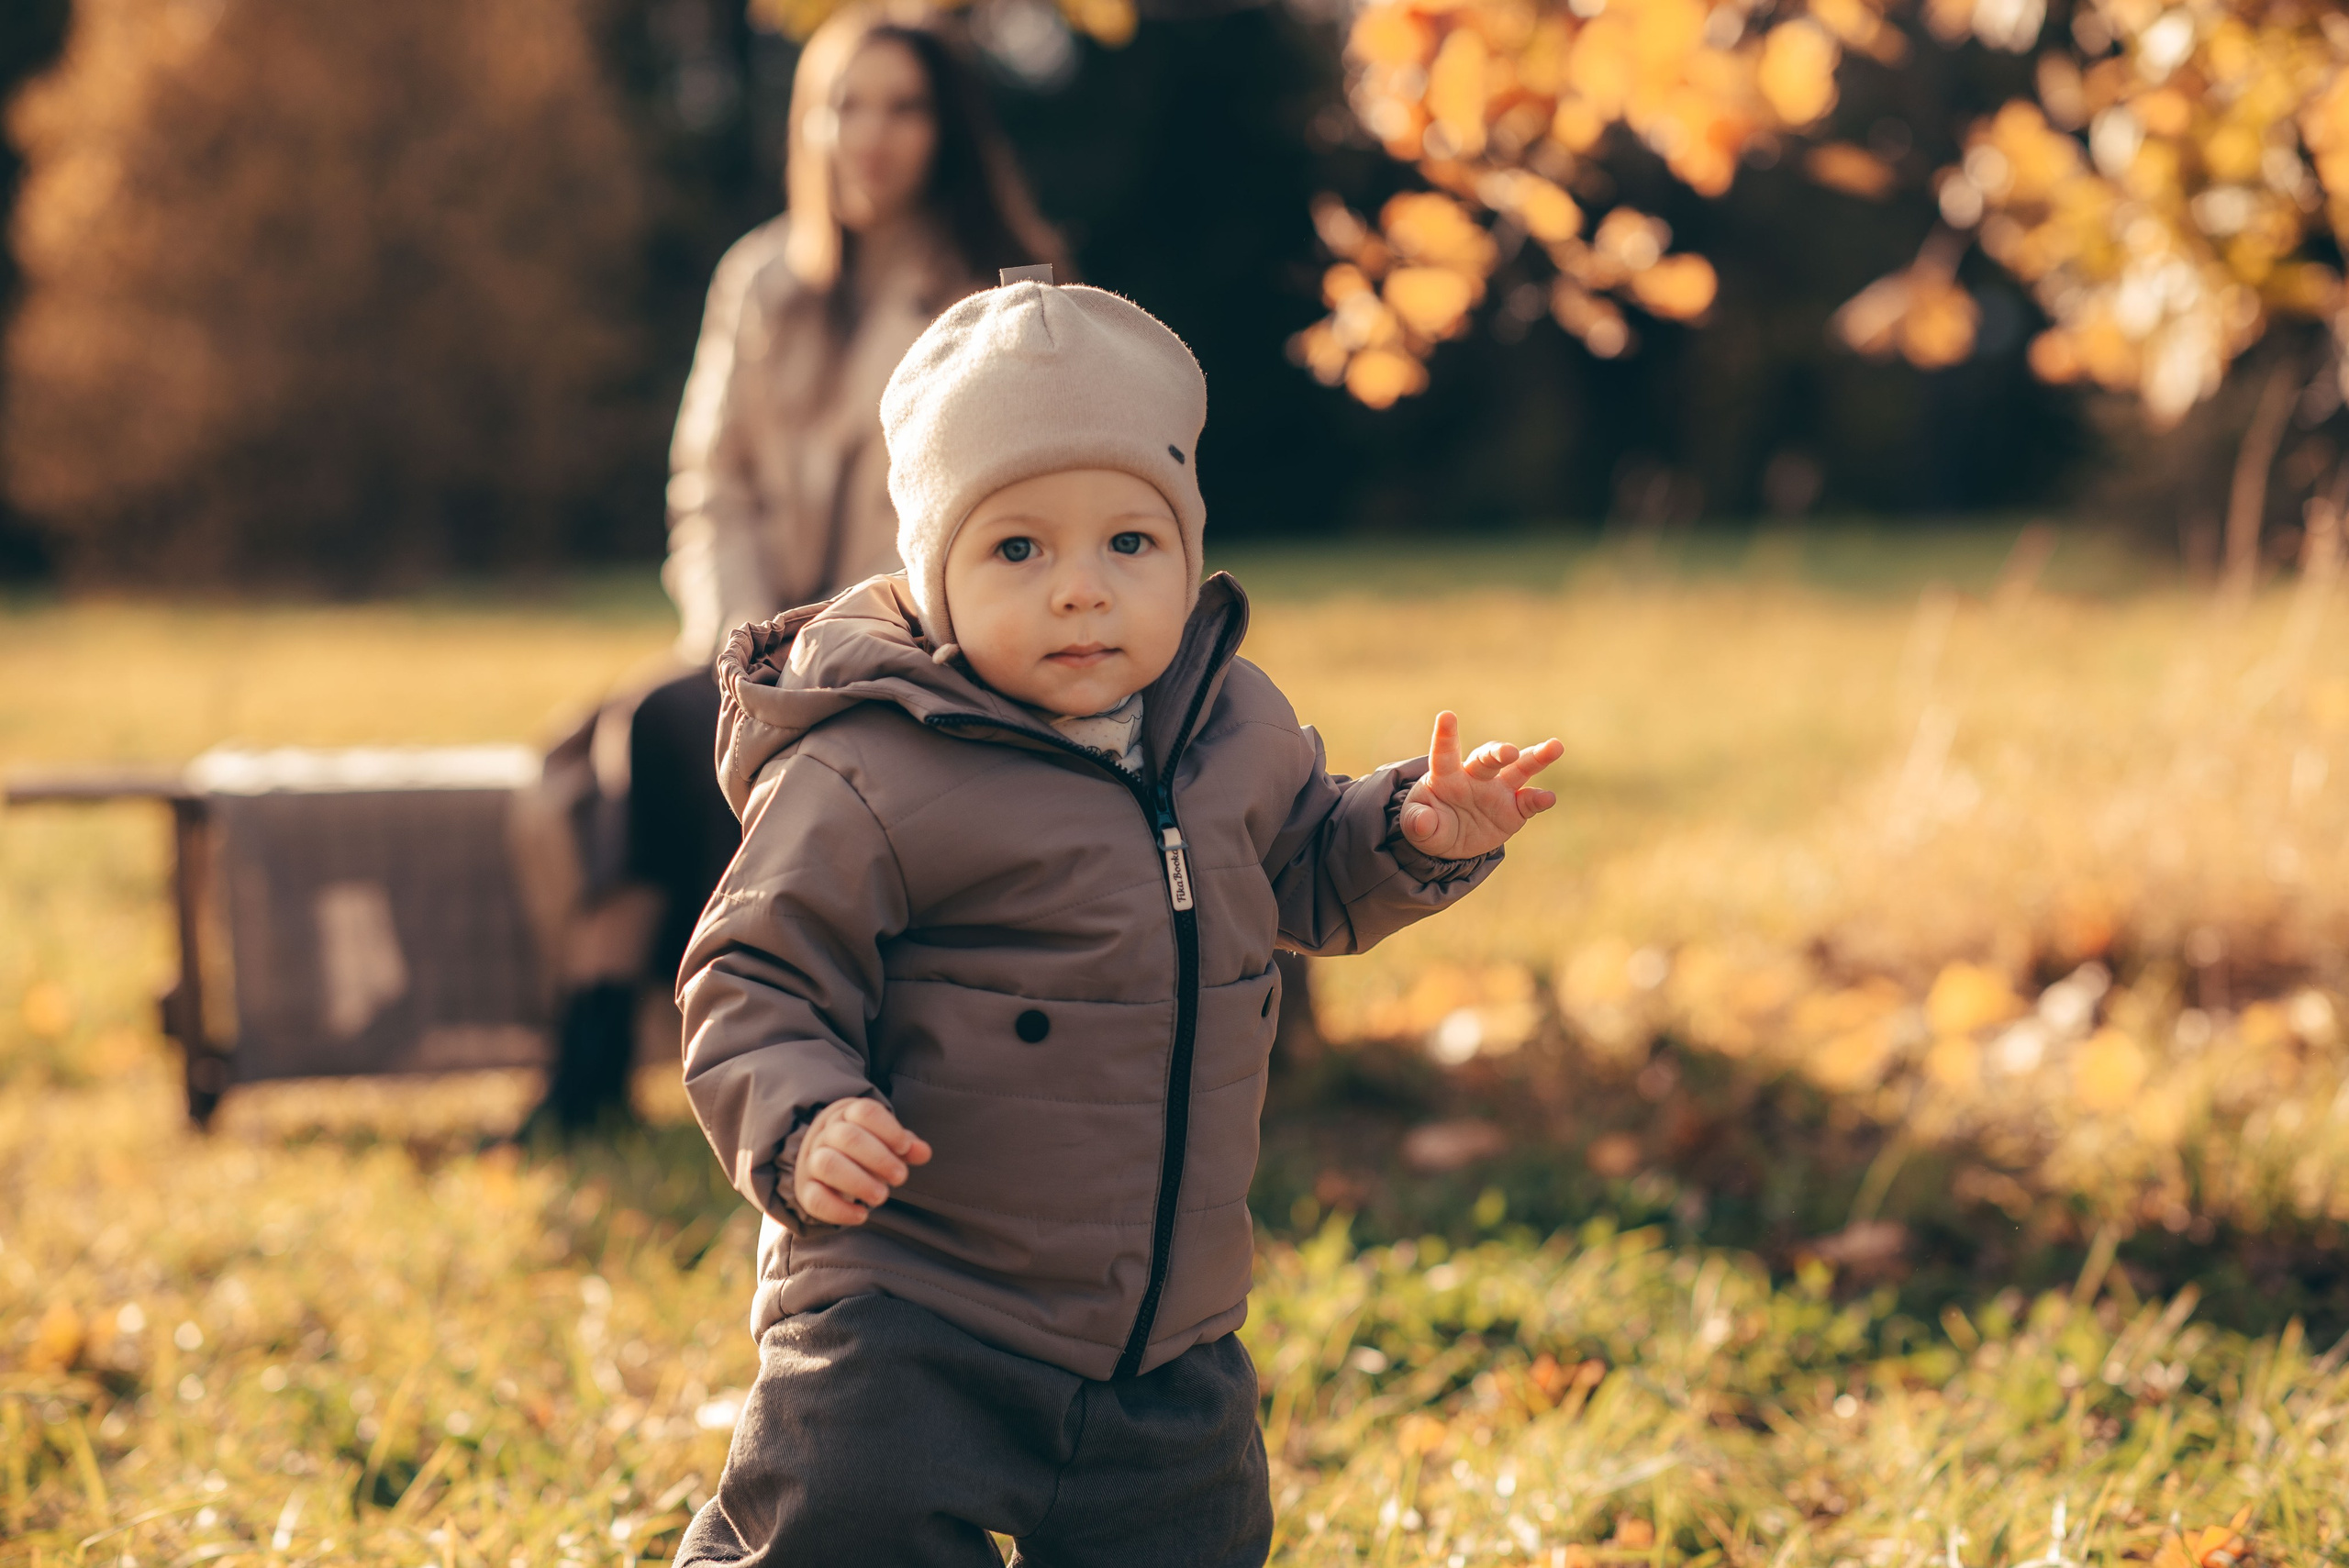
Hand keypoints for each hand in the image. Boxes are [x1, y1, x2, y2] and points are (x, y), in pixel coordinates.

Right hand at [792, 1098, 931, 1225]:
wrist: (823, 1163)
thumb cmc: (864, 1151)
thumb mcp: (886, 1142)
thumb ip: (905, 1146)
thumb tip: (923, 1152)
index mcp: (847, 1115)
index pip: (865, 1112)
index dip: (889, 1129)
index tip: (904, 1148)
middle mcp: (826, 1134)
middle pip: (847, 1136)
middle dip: (879, 1158)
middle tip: (901, 1177)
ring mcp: (811, 1161)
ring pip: (827, 1164)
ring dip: (859, 1182)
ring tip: (882, 1196)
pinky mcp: (805, 1190)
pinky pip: (816, 1199)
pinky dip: (840, 1210)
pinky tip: (862, 1215)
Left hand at [1398, 711, 1562, 860]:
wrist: (1450, 840)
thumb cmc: (1429, 822)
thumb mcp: (1417, 825)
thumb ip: (1417, 823)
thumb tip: (1422, 823)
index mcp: (1445, 775)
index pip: (1444, 753)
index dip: (1445, 735)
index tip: (1446, 716)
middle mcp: (1475, 776)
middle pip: (1488, 758)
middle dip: (1498, 752)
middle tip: (1508, 752)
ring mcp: (1498, 790)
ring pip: (1519, 769)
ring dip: (1536, 758)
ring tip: (1555, 747)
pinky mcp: (1515, 809)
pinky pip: (1529, 802)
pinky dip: (1539, 799)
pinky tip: (1548, 798)